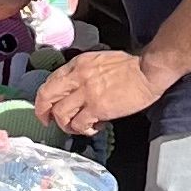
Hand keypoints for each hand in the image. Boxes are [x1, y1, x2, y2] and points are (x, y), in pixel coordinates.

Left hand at [34, 46, 170, 133]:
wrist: (147, 71)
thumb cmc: (130, 66)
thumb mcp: (99, 61)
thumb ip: (83, 72)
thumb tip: (76, 88)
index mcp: (78, 64)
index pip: (50, 81)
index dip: (45, 97)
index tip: (48, 106)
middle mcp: (78, 77)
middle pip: (46, 96)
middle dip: (43, 112)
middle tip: (48, 121)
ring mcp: (86, 93)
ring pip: (60, 114)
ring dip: (67, 125)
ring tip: (78, 127)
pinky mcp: (97, 108)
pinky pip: (79, 124)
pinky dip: (83, 130)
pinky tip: (94, 128)